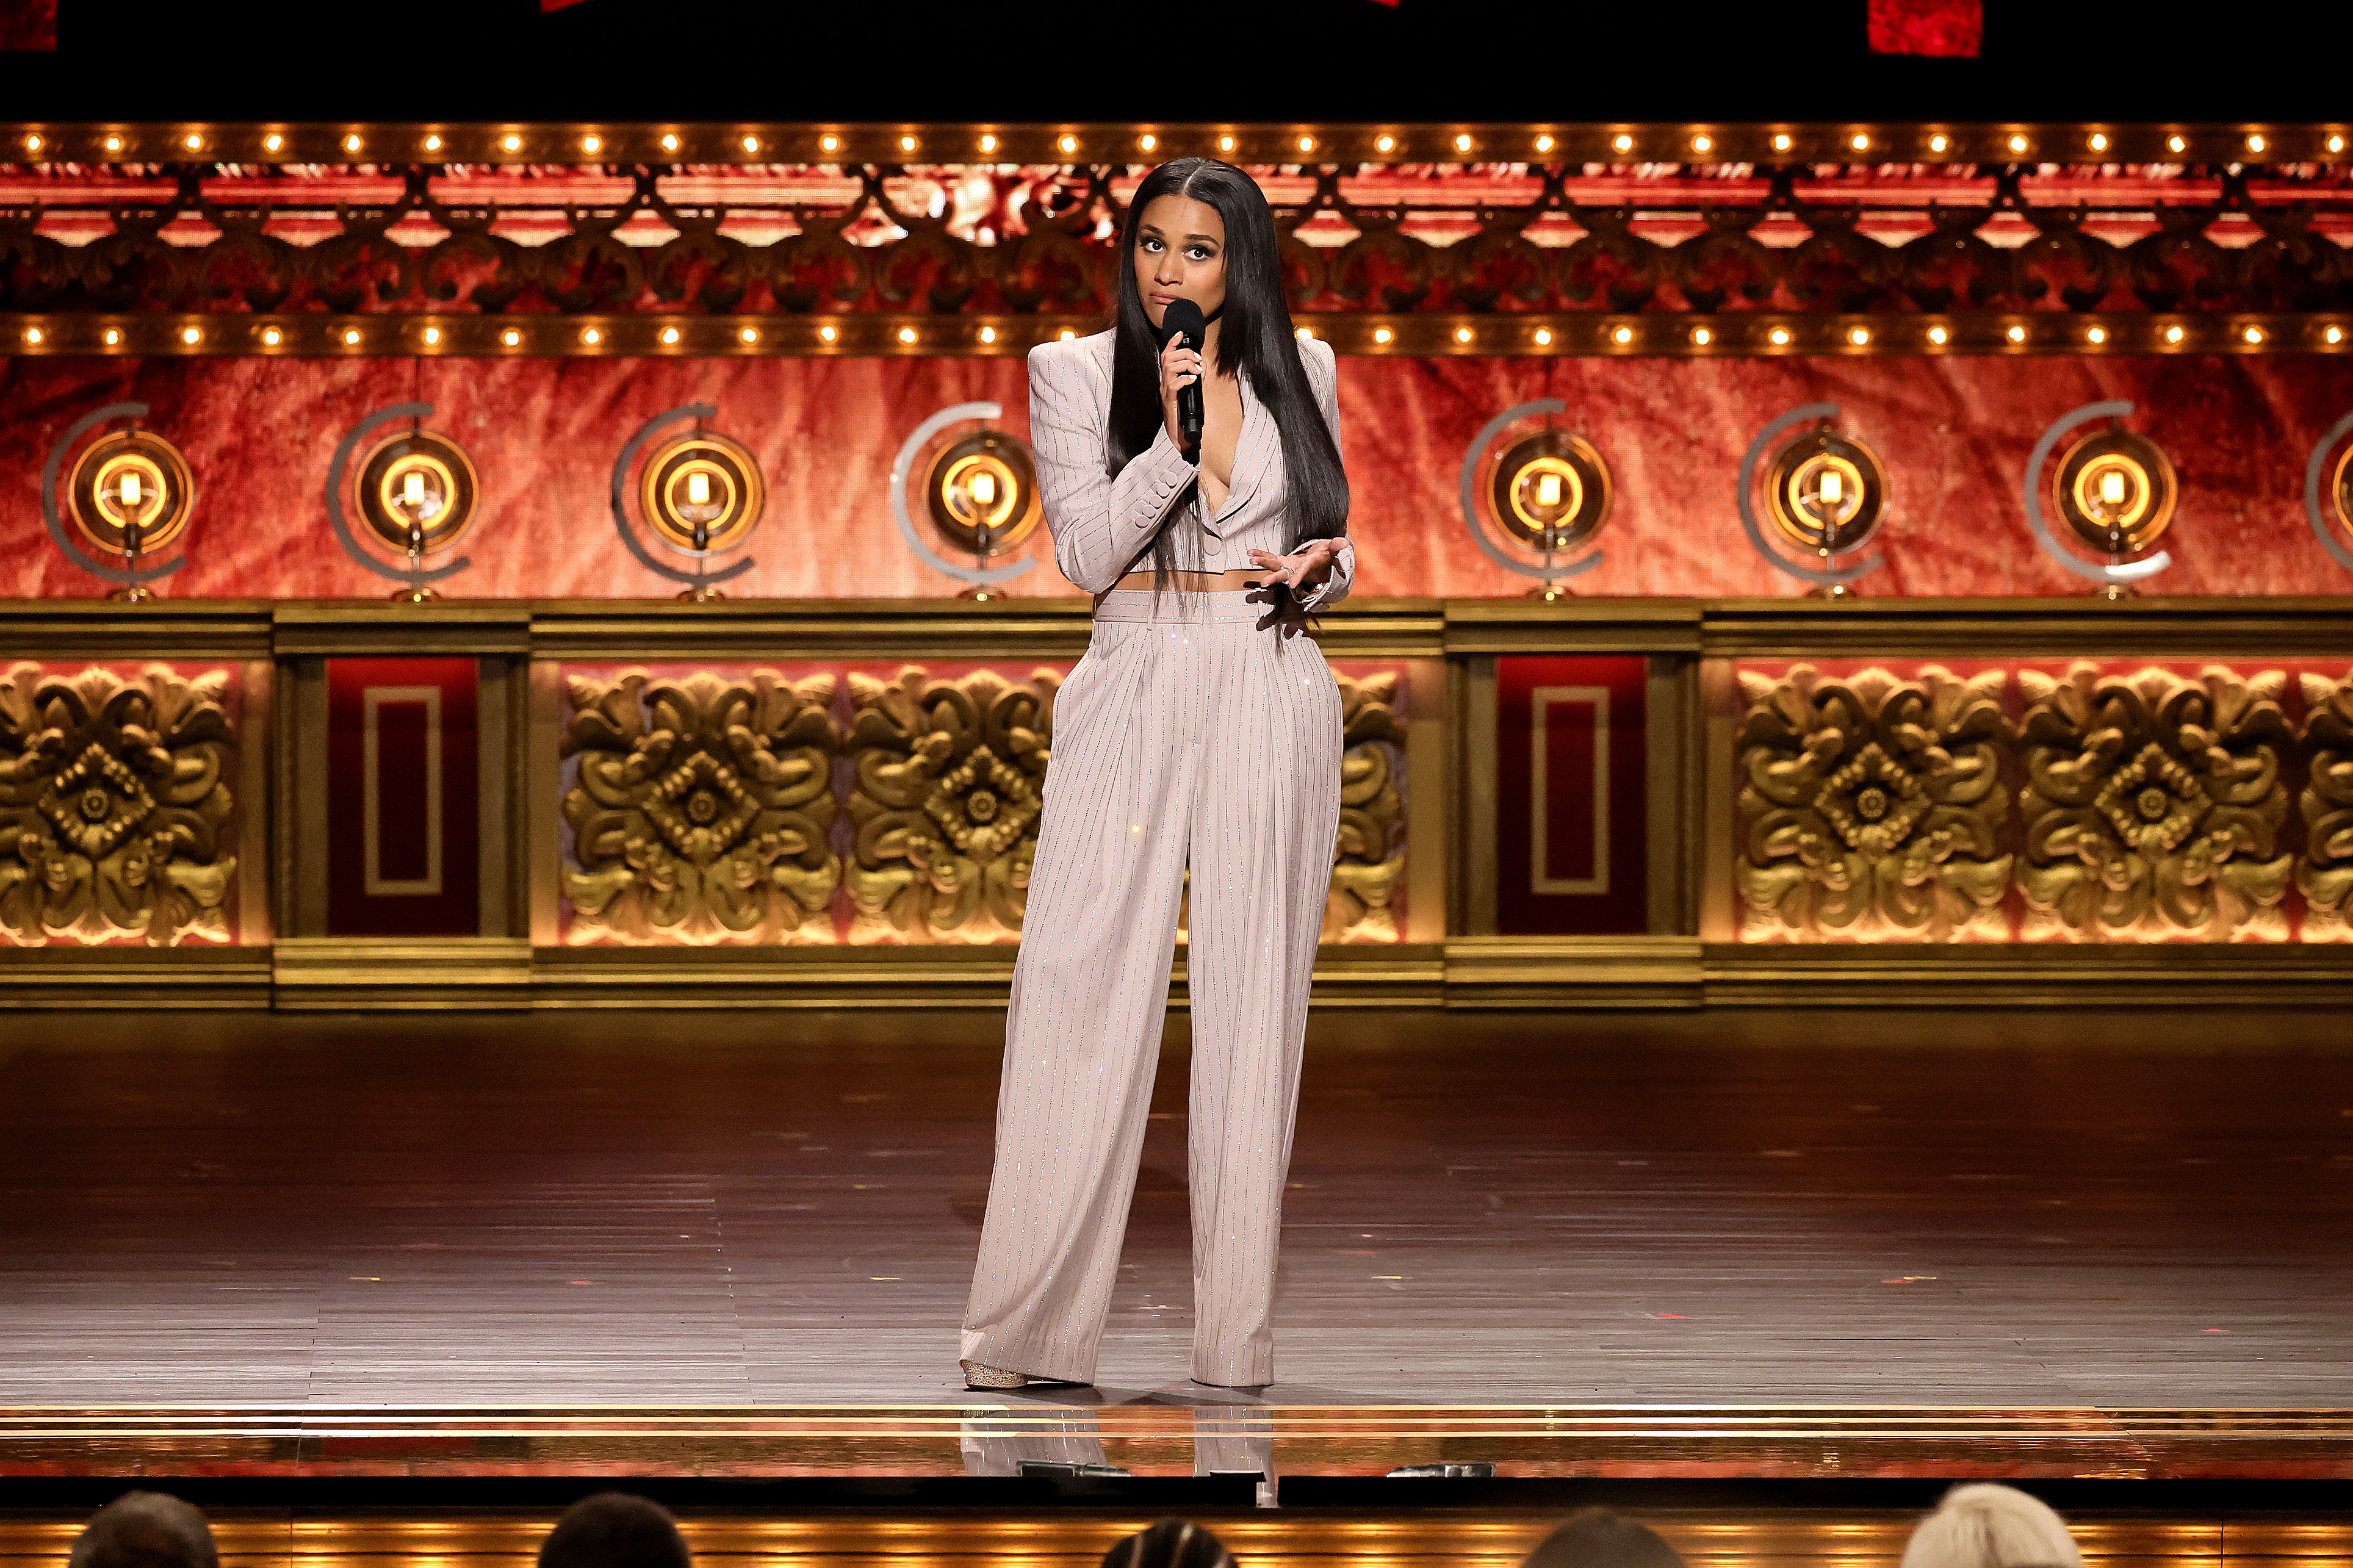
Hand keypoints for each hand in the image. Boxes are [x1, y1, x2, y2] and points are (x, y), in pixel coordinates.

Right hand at [1158, 332, 1201, 451]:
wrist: (1179, 436)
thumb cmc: (1186, 414)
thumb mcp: (1193, 391)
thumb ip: (1197, 377)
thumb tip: (1202, 366)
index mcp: (1169, 379)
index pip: (1167, 356)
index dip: (1172, 342)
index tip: (1181, 333)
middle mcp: (1165, 383)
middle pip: (1168, 357)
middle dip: (1184, 353)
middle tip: (1198, 360)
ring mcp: (1165, 392)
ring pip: (1169, 368)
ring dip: (1186, 364)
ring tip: (1197, 370)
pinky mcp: (1169, 402)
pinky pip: (1172, 385)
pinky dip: (1184, 379)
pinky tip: (1192, 379)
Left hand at [1247, 538, 1345, 595]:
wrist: (1318, 563)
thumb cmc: (1326, 556)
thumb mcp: (1332, 549)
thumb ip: (1336, 546)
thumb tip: (1344, 542)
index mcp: (1308, 567)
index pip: (1303, 572)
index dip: (1298, 577)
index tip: (1292, 585)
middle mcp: (1295, 569)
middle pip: (1284, 573)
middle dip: (1274, 577)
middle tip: (1263, 582)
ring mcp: (1288, 566)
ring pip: (1274, 565)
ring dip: (1262, 562)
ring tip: (1250, 559)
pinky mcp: (1283, 561)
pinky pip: (1270, 557)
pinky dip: (1261, 554)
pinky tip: (1250, 553)